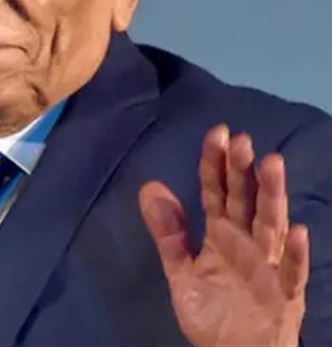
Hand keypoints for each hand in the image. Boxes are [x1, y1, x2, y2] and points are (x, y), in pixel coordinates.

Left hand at [139, 124, 307, 346]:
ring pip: (271, 225)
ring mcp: (269, 266)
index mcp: (222, 234)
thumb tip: (148, 186)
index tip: (217, 133)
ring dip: (272, 196)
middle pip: (246, 201)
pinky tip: (296, 231)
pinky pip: (291, 272)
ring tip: (271, 164)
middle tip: (242, 140)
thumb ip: (168, 232)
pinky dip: (295, 253)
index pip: (217, 192)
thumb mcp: (181, 271)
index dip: (216, 163)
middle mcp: (247, 242)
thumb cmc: (212, 311)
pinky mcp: (285, 294)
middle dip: (244, 171)